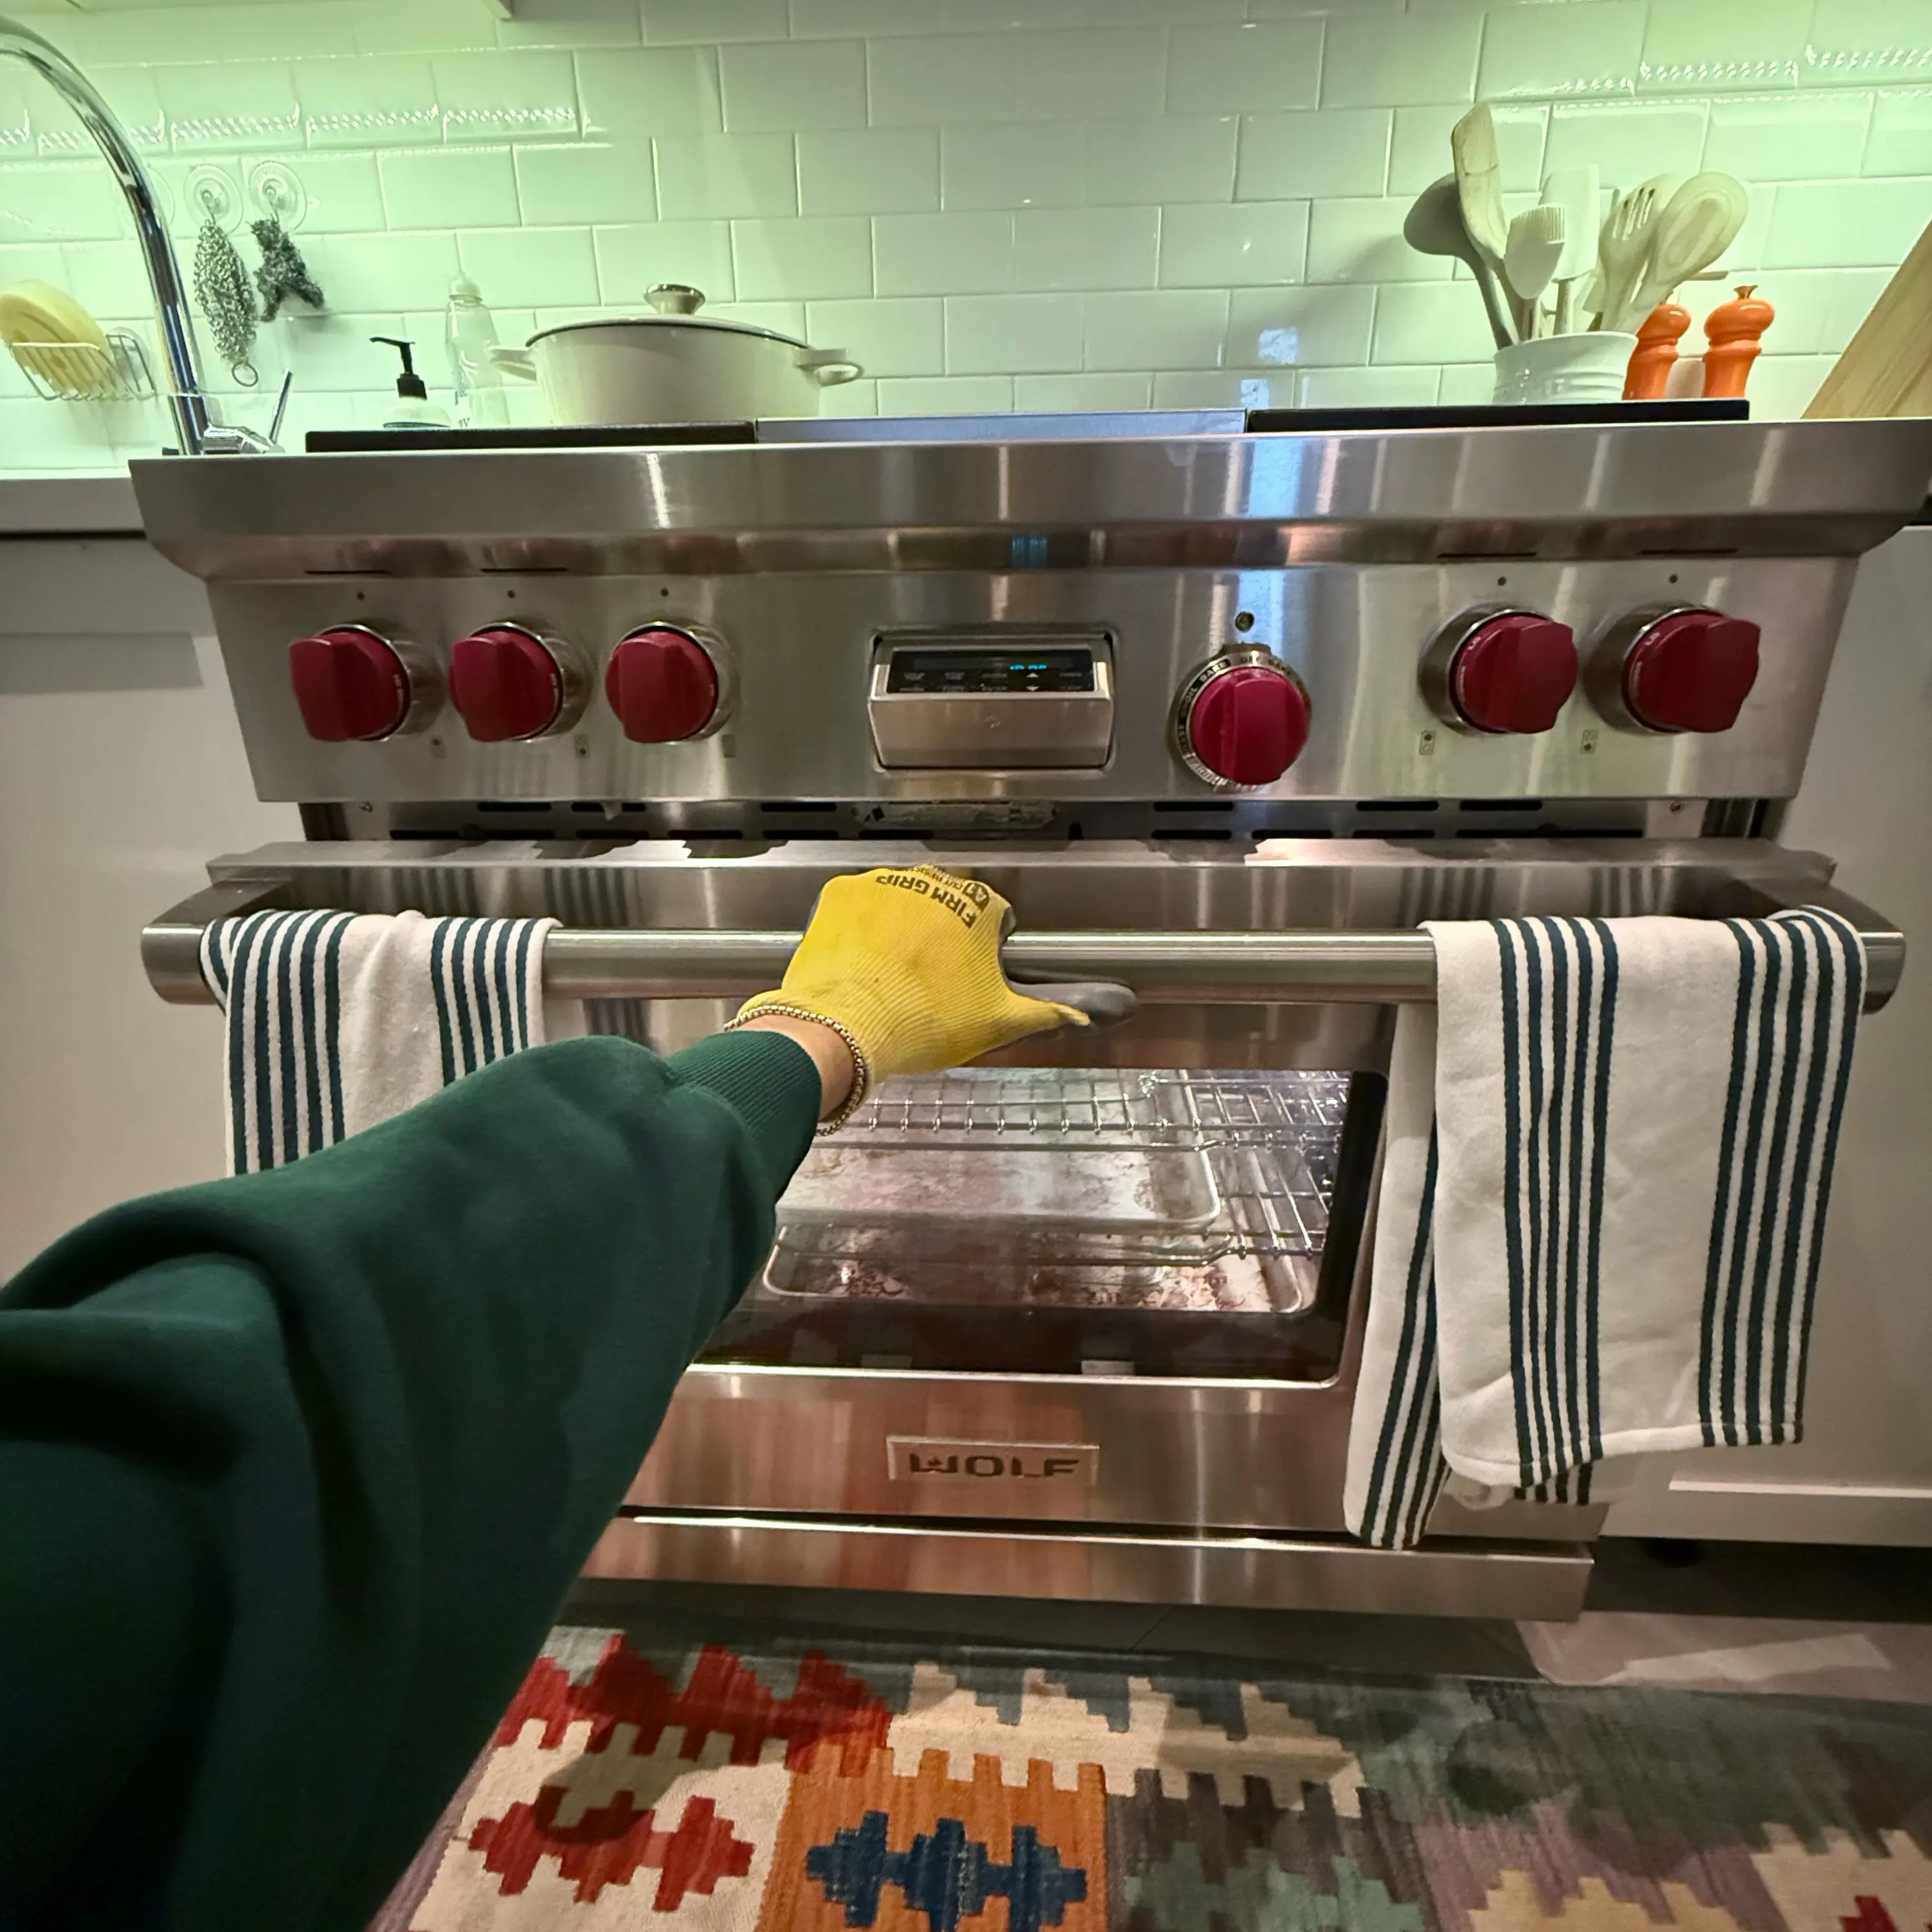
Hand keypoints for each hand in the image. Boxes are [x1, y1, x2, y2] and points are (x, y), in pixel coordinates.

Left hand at [730, 865, 1133, 1126]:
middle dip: (943, 931)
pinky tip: (861, 958)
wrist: (848, 1025)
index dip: (986, 947)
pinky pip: (857, 902)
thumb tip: (1089, 1013)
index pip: (994, 915)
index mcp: (978, 908)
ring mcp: (884, 884)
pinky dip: (859, 925)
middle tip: (932, 977)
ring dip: (900, 924)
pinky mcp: (842, 892)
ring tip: (893, 971)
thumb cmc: (923, 1021)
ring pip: (901, 898)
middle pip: (947, 901)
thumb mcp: (999, 1021)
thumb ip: (1050, 1011)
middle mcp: (934, 883)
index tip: (972, 971)